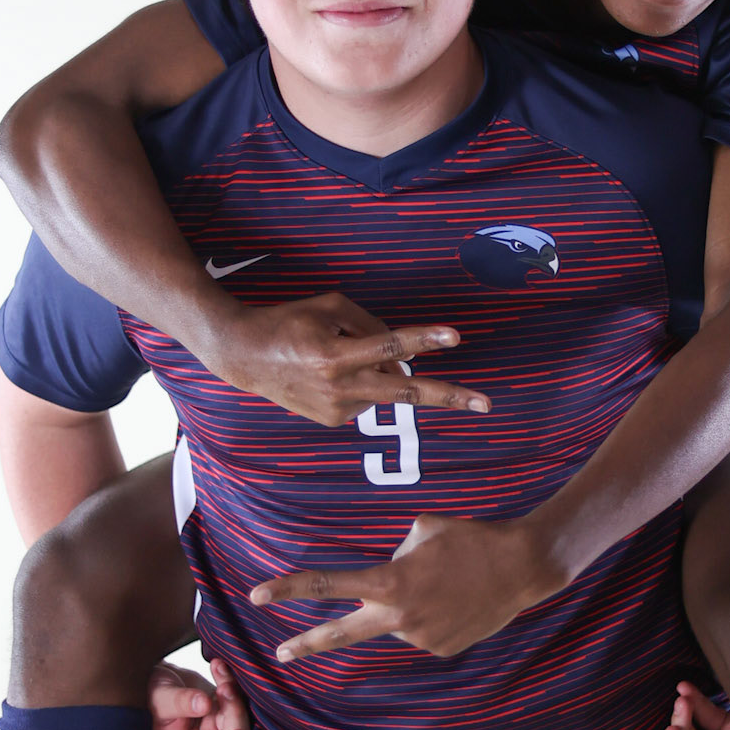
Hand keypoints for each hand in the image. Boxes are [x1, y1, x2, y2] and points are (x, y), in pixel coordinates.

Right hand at [148, 657, 249, 729]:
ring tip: (219, 672)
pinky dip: (231, 681)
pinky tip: (218, 666)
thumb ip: (180, 703)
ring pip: (239, 720)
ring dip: (234, 695)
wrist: (148, 679)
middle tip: (225, 689)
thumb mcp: (158, 700)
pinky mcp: (222, 710)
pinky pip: (236, 699)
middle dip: (235, 715)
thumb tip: (205, 704)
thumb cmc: (145, 697)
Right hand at [210, 293, 490, 426]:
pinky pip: (365, 397)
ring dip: (376, 370)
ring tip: (330, 356)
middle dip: (448, 396)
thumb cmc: (289, 322)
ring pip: (383, 387)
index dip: (424, 338)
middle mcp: (339, 387)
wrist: (244, 357)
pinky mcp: (334, 421)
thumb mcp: (329, 308)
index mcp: (334, 354)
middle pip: (405, 392)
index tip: (455, 336)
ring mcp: (337, 409)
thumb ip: (370, 326)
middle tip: (486, 404)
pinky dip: (359, 382)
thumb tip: (403, 356)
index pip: (389, 345)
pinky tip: (327, 374)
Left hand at [249, 513, 555, 661]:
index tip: (257, 596)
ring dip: (412, 603)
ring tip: (448, 583)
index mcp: (389, 581)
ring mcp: (421, 638)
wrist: (522, 567)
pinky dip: (434, 615)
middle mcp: (400, 616)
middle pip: (342, 633)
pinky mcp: (441, 649)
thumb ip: (392, 556)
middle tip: (281, 653)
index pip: (328, 586)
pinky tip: (459, 600)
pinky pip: (424, 630)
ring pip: (399, 620)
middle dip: (309, 643)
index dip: (290, 590)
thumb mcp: (421, 530)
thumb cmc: (470, 538)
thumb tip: (385, 581)